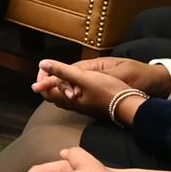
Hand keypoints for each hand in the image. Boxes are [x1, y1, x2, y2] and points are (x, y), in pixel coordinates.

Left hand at [32, 55, 165, 117]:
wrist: (129, 106)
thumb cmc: (107, 91)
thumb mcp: (83, 77)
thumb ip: (62, 71)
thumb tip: (42, 64)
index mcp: (67, 99)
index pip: (46, 92)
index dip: (42, 80)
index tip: (45, 68)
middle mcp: (73, 105)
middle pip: (54, 95)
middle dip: (49, 82)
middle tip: (52, 69)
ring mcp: (82, 107)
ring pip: (64, 96)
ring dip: (61, 85)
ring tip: (63, 73)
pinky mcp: (91, 105)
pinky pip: (75, 97)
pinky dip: (71, 88)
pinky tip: (78, 82)